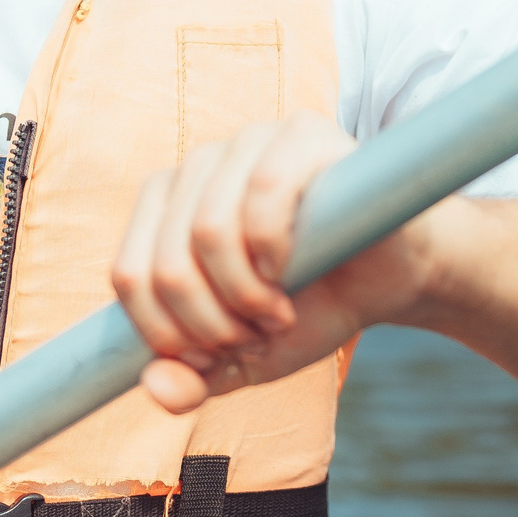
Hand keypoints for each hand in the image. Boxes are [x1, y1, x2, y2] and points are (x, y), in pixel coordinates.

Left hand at [111, 111, 445, 413]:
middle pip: (167, 263)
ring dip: (246, 293)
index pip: (129, 276)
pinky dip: (274, 247)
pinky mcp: (302, 131)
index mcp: (165, 208)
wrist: (387, 280)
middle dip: (214, 323)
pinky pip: (263, 187)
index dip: (168, 334)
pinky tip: (290, 268)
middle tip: (257, 334)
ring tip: (278, 309)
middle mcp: (198, 166)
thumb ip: (193, 380)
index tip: (216, 353)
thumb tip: (154, 385)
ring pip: (209, 229)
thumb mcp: (244, 359)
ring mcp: (248, 140)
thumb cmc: (309, 308)